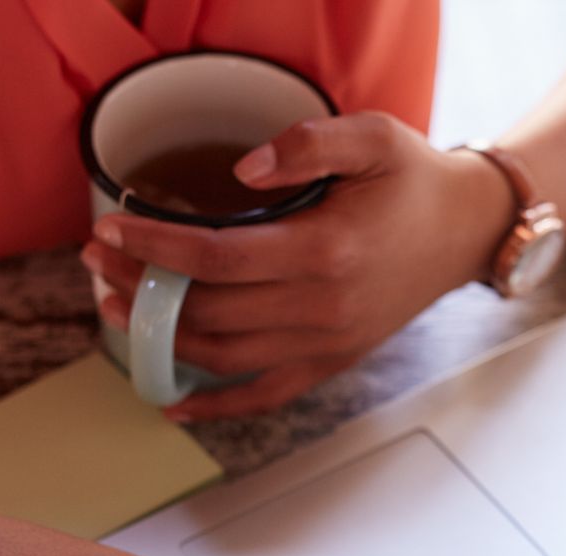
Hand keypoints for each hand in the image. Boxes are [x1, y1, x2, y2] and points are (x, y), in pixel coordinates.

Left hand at [81, 112, 513, 419]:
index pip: (218, 259)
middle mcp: (325, 308)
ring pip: (228, 357)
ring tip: (121, 314)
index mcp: (327, 251)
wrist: (464, 232)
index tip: (110, 232)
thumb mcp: (372, 138)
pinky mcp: (332, 362)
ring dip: (166, 341)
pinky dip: (218, 407)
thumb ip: (306, 144)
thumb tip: (242, 169)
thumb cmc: (415, 184)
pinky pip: (266, 395)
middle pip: (212, 311)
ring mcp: (329, 344)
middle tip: (100, 265)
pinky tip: (176, 406)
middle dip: (145, 291)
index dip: (155, 249)